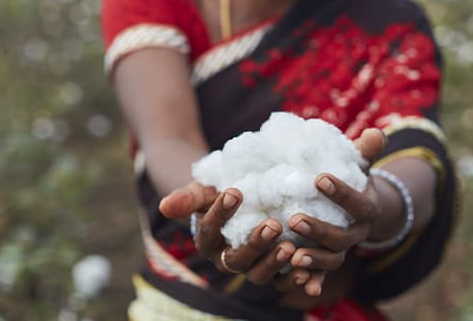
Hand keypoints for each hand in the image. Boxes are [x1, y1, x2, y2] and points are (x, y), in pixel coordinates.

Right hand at [160, 183, 295, 284]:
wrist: (238, 203)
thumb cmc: (217, 194)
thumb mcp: (202, 191)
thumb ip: (187, 198)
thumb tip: (164, 206)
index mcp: (207, 241)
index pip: (210, 230)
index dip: (220, 213)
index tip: (234, 192)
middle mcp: (226, 260)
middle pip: (237, 259)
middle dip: (255, 244)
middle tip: (273, 225)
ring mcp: (250, 267)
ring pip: (258, 274)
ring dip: (274, 263)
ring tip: (290, 247)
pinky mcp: (272, 270)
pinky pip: (282, 280)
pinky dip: (294, 278)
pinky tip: (308, 271)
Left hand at [276, 127, 386, 297]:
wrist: (359, 210)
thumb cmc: (354, 178)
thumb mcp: (360, 163)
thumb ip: (367, 150)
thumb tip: (376, 132)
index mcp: (366, 209)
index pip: (356, 203)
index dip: (341, 193)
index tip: (319, 178)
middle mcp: (357, 234)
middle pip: (342, 237)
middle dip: (319, 229)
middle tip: (294, 217)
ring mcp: (343, 250)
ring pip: (332, 260)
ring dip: (314, 258)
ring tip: (292, 253)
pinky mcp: (329, 262)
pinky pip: (322, 275)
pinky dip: (313, 280)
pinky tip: (297, 280)